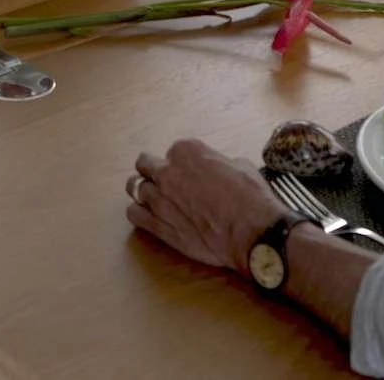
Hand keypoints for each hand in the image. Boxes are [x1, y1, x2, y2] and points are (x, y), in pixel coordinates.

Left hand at [125, 139, 283, 274]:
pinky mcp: (157, 225)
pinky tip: (147, 215)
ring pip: (135, 187)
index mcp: (187, 151)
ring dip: (146, 192)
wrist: (250, 231)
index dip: (181, 163)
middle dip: (152, 170)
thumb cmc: (250, 197)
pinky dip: (138, 212)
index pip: (173, 151)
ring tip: (156, 200)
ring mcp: (159, 198)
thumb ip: (217, 163)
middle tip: (162, 180)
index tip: (188, 172)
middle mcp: (167, 171)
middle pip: (144, 164)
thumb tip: (217, 169)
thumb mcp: (239, 166)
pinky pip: (133, 213)